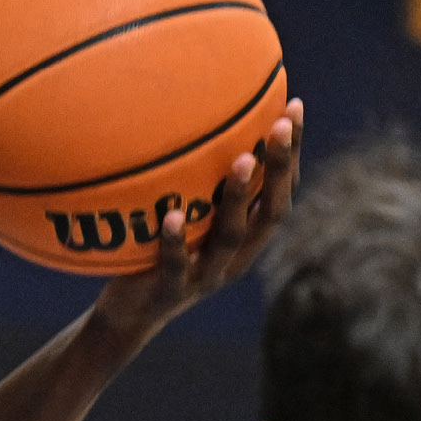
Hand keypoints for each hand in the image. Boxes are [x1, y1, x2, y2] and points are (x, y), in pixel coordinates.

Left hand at [90, 99, 304, 346]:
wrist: (128, 313)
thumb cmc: (158, 254)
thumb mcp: (184, 214)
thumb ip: (197, 181)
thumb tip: (194, 117)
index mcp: (247, 237)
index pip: (281, 191)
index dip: (291, 153)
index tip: (293, 107)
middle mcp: (236, 258)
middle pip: (271, 211)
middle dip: (280, 168)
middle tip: (281, 125)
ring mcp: (205, 276)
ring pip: (231, 237)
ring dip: (239, 197)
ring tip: (242, 160)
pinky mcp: (170, 292)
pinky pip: (175, 266)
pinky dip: (174, 241)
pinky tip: (172, 213)